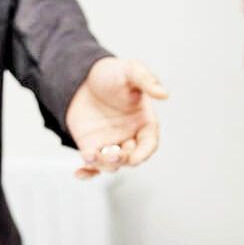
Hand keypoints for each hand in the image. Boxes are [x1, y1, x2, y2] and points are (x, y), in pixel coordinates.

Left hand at [66, 57, 167, 179]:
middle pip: (130, 157)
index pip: (149, 144)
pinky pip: (93, 166)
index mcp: (144, 123)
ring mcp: (111, 144)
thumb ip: (147, 81)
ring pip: (111, 163)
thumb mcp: (130, 71)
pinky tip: (78, 173)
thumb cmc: (112, 73)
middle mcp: (130, 137)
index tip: (135, 159)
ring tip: (89, 154)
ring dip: (102, 163)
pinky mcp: (92, 147)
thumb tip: (164, 94)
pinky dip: (87, 172)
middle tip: (112, 153)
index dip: (144, 153)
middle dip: (122, 159)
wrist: (83, 76)